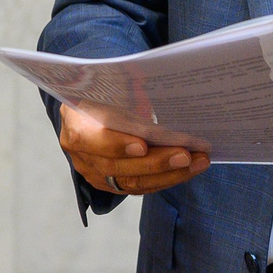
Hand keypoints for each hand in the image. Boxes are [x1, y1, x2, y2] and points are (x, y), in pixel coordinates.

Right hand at [59, 102, 208, 195]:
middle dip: (155, 162)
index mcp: (74, 122)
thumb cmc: (104, 93)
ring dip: (169, 174)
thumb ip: (125, 90)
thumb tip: (159, 87)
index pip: (89, 139)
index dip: (116, 144)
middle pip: (116, 166)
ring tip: (198, 161)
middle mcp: (81, 154)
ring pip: (132, 182)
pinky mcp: (112, 184)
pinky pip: (140, 187)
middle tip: (185, 154)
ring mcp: (95, 173)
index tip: (143, 145)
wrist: (91, 110)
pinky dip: (167, 179)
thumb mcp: (109, 85)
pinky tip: (189, 169)